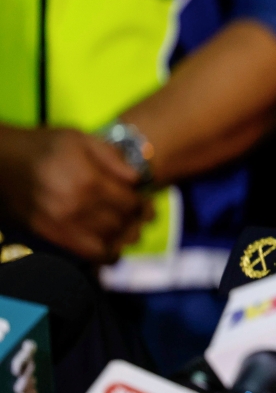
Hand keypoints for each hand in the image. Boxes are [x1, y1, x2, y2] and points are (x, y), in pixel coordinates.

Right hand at [0, 125, 152, 262]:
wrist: (1, 164)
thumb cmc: (43, 147)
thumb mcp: (80, 139)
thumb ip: (112, 157)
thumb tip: (138, 180)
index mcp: (88, 180)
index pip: (130, 203)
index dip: (143, 204)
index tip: (145, 202)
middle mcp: (77, 206)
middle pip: (122, 223)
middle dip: (136, 220)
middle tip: (140, 216)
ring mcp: (64, 224)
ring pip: (109, 240)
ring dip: (124, 236)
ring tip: (127, 228)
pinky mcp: (52, 236)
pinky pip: (89, 253)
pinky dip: (106, 253)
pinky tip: (111, 246)